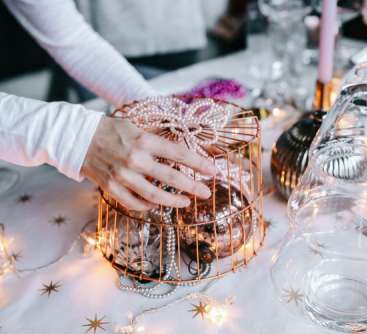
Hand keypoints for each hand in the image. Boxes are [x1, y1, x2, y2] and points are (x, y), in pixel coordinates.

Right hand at [82, 117, 216, 210]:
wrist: (78, 140)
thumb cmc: (112, 131)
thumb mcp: (138, 127)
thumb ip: (159, 139)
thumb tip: (185, 147)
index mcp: (144, 141)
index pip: (179, 153)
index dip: (199, 163)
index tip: (213, 171)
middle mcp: (135, 159)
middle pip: (171, 178)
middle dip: (193, 187)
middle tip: (206, 192)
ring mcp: (123, 177)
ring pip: (155, 196)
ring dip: (174, 201)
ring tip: (186, 202)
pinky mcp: (112, 189)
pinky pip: (136, 204)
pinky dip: (150, 206)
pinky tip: (159, 205)